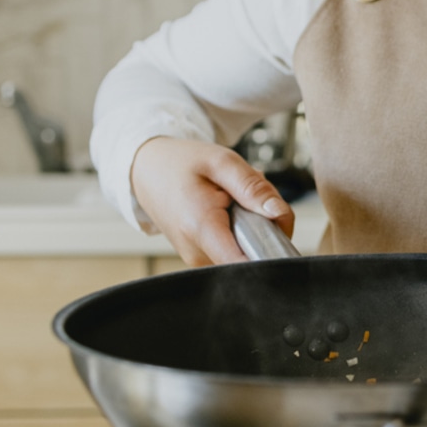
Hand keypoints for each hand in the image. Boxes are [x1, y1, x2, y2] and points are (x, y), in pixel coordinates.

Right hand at [128, 136, 294, 265]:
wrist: (147, 171)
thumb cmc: (180, 164)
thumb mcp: (221, 162)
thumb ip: (253, 188)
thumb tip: (279, 214)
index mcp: (200, 227)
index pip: (245, 264)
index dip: (271, 251)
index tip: (276, 228)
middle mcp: (196, 252)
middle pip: (254, 253)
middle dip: (265, 225)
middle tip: (250, 197)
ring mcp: (197, 259)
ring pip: (248, 251)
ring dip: (253, 226)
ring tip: (234, 201)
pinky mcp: (201, 258)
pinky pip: (236, 250)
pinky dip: (241, 230)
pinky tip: (228, 212)